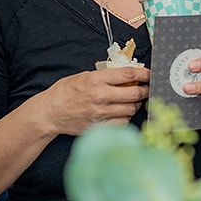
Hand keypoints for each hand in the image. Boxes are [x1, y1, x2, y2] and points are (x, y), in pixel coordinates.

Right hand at [32, 65, 150, 135]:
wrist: (50, 112)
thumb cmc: (65, 92)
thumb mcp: (83, 76)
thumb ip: (104, 76)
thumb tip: (126, 75)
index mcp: (96, 80)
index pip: (128, 75)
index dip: (144, 74)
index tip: (150, 75)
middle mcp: (100, 96)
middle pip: (134, 94)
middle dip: (144, 91)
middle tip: (146, 89)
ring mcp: (100, 113)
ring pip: (130, 109)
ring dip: (135, 105)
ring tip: (133, 101)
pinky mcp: (99, 126)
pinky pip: (122, 123)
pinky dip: (126, 118)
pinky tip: (122, 113)